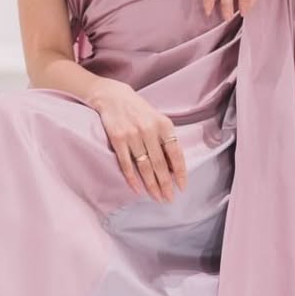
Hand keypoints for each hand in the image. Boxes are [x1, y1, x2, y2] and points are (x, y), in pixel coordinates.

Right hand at [87, 79, 186, 201]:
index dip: (180, 172)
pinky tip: (138, 190)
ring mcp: (132, 135)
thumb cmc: (139, 111)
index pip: (176, 153)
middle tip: (169, 199)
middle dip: (165, 184)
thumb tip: (173, 167)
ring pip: (144, 166)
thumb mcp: (157, 120)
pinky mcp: (117, 139)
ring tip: (157, 198)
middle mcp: (149, 130)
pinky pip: (126, 164)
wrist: (113, 96)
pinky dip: (132, 179)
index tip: (182, 187)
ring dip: (151, 185)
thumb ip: (165, 140)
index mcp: (164, 125)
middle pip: (160, 164)